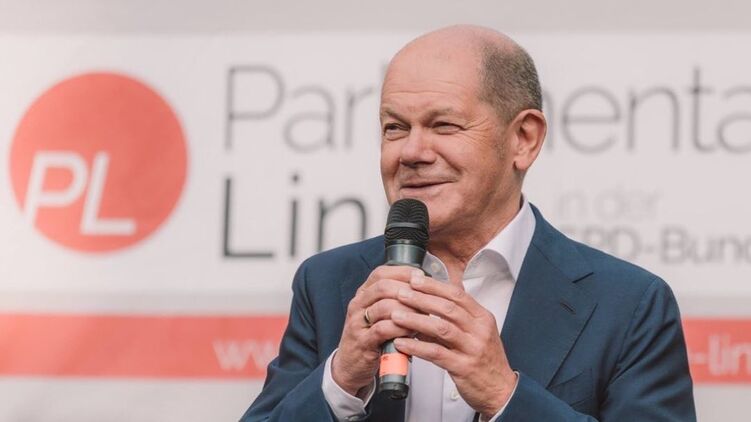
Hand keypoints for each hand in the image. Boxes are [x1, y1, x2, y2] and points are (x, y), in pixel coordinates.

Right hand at [331, 265, 418, 395]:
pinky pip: (382, 329)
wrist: (350, 365)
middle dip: (408, 290)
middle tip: (426, 298)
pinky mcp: (362, 342)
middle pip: (383, 286)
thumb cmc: (371, 338)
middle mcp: (358, 305)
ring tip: (423, 316)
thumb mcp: (380, 315)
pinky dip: (400, 328)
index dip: (402, 272)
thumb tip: (425, 291)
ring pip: (384, 306)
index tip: (421, 276)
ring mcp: (357, 323)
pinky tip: (411, 331)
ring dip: (408, 310)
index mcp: (363, 294)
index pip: (381, 273)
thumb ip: (396, 301)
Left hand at [391, 271, 516, 418]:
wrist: (501, 390)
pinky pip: (436, 353)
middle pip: (448, 308)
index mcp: (482, 318)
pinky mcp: (463, 367)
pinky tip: (402, 343)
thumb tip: (429, 302)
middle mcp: (479, 330)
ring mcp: (472, 349)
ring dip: (416, 320)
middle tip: (401, 293)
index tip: (415, 279)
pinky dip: (416, 347)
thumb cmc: (485, 360)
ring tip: (396, 316)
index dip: (434, 286)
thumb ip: (457, 317)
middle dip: (421, 298)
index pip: (457, 295)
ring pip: (441, 328)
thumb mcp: (477, 332)